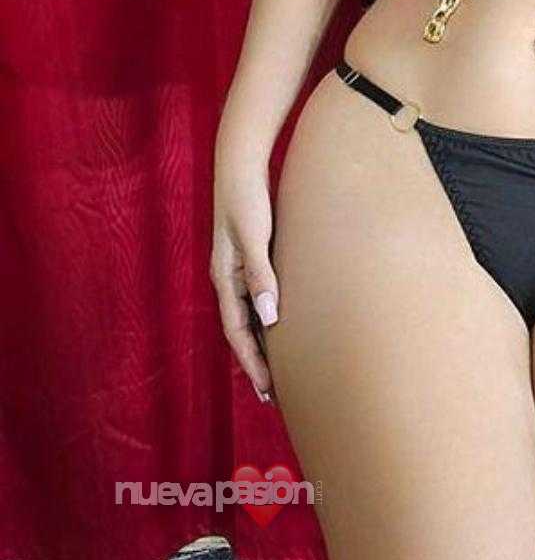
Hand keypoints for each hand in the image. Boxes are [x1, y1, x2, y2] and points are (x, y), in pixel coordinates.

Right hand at [211, 167, 277, 402]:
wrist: (242, 163)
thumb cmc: (247, 197)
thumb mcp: (253, 236)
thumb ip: (261, 275)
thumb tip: (269, 318)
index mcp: (225, 277)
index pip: (237, 332)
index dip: (252, 362)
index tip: (268, 390)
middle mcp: (231, 278)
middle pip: (243, 330)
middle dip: (256, 363)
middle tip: (274, 396)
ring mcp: (242, 269)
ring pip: (252, 316)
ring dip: (264, 344)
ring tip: (281, 371)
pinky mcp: (255, 258)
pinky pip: (261, 297)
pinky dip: (270, 319)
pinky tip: (285, 327)